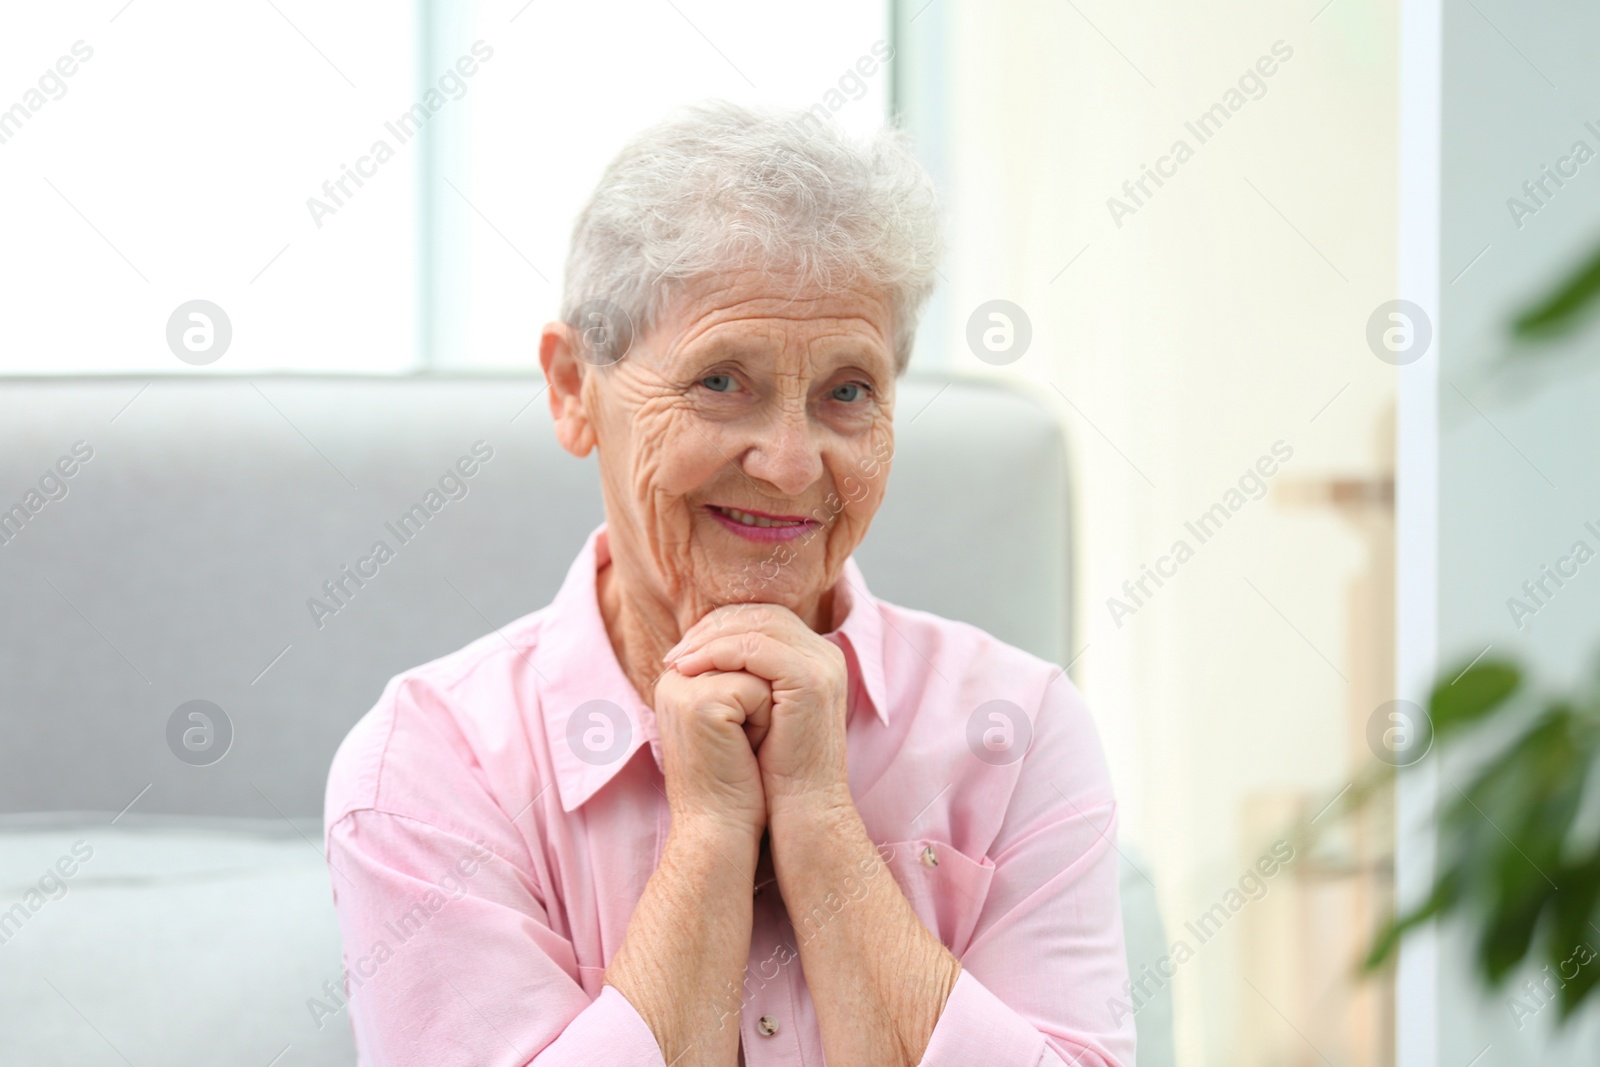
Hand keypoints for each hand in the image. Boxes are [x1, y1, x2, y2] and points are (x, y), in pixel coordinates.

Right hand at [653, 664, 772, 839]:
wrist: (718, 831)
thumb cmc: (733, 782)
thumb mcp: (733, 721)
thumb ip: (737, 681)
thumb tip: (771, 648)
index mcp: (678, 680)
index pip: (738, 650)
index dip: (759, 689)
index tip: (744, 734)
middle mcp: (674, 678)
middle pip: (748, 656)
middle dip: (762, 697)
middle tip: (746, 743)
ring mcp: (684, 687)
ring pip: (756, 670)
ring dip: (766, 709)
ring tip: (745, 746)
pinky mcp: (702, 702)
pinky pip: (758, 690)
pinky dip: (765, 722)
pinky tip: (745, 751)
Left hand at [665, 604, 851, 813]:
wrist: (803, 809)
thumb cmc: (775, 770)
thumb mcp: (760, 713)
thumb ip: (744, 678)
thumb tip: (699, 653)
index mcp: (815, 658)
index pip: (764, 618)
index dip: (721, 627)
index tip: (684, 648)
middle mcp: (825, 654)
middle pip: (761, 614)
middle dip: (712, 628)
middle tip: (675, 651)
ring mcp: (822, 664)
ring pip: (757, 625)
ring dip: (709, 639)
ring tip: (677, 661)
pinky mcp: (810, 680)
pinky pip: (755, 649)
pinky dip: (717, 653)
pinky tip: (690, 669)